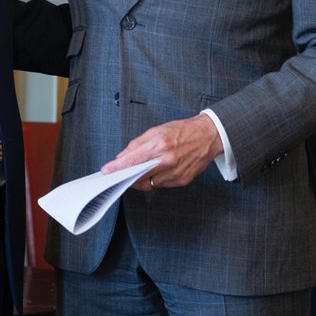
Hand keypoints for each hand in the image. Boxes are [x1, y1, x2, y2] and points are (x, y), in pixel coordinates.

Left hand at [102, 114, 221, 189]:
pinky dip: (155, 180)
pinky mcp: (182, 181)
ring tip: (139, 171)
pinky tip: (155, 172)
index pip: (132, 160)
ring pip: (149, 183)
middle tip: (119, 174)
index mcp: (160, 145)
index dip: (117, 167)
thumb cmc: (183, 131)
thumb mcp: (157, 130)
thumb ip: (138, 144)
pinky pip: (161, 185)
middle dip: (126, 176)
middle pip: (138, 176)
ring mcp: (175, 173)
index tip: (107, 170)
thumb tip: (123, 156)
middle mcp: (168, 161)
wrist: (208, 136)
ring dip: (140, 179)